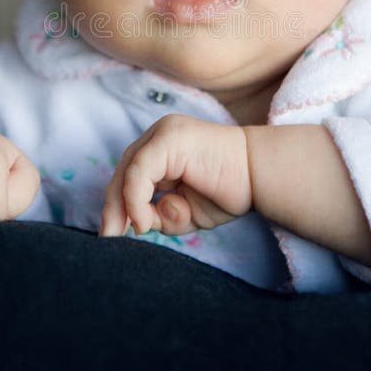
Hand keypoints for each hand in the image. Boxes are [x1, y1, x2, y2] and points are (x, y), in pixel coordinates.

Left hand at [99, 114, 250, 236]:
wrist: (261, 176)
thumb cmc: (230, 191)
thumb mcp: (186, 211)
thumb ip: (161, 215)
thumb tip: (138, 223)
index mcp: (163, 149)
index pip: (129, 176)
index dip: (118, 205)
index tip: (113, 233)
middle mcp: (160, 135)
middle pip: (123, 172)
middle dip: (114, 208)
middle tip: (109, 237)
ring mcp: (164, 134)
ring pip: (128, 172)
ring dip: (126, 206)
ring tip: (141, 229)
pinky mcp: (169, 139)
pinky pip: (139, 172)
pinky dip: (135, 200)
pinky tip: (144, 221)